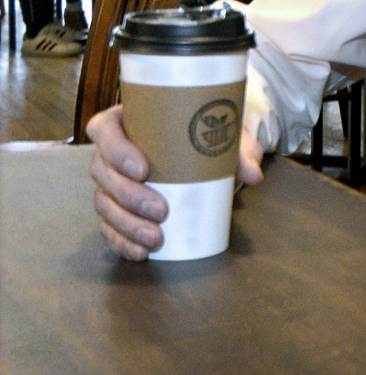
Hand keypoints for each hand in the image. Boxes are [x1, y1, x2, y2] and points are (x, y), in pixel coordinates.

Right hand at [88, 103, 263, 259]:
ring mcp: (111, 182)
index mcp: (127, 121)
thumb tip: (253, 175)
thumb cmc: (206, 136)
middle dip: (128, 196)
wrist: (207, 153)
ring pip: (104, 203)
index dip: (116, 150)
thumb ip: (239, 151)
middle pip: (102, 172)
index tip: (143, 169)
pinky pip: (109, 227)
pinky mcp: (117, 208)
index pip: (103, 130)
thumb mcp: (225, 136)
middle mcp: (112, 152)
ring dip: (126, 224)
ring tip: (155, 238)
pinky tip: (140, 252)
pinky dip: (121, 242)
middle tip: (162, 210)